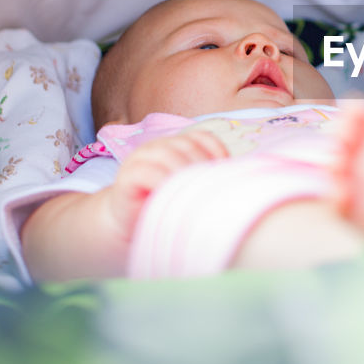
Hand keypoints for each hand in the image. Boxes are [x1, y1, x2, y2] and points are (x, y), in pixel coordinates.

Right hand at [100, 129, 227, 240]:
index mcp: (176, 146)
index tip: (224, 172)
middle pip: (187, 145)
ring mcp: (140, 158)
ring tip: (195, 193)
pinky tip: (174, 197)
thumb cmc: (166, 207)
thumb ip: (205, 178)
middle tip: (211, 188)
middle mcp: (158, 146)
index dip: (216, 151)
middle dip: (202, 166)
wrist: (132, 227)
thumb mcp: (189, 189)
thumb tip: (235, 177)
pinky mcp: (128, 175)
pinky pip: (148, 172)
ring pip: (168, 154)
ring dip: (185, 173)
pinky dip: (164, 183)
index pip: (202, 137)